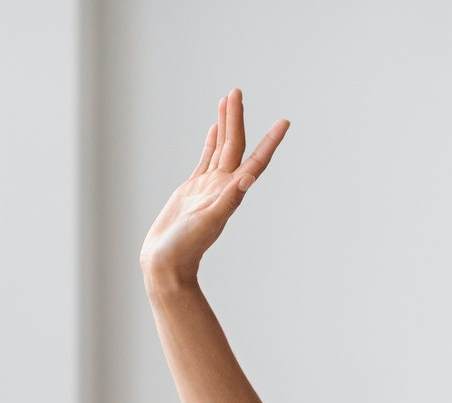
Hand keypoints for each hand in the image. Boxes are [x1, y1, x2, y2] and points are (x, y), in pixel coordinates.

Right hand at [140, 88, 288, 286]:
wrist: (167, 263)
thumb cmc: (186, 247)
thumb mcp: (208, 221)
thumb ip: (227, 200)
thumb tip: (246, 180)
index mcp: (231, 192)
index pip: (255, 160)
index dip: (270, 141)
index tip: (285, 122)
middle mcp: (224, 187)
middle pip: (235, 146)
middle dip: (237, 118)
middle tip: (237, 91)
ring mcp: (209, 187)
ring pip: (220, 148)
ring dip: (226, 125)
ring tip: (228, 99)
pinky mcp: (193, 189)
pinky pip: (205, 159)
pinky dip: (211, 142)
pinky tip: (212, 129)